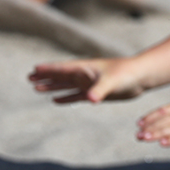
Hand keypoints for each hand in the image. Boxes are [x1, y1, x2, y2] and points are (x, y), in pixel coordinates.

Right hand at [28, 57, 145, 103]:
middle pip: (60, 76)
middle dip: (45, 77)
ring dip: (52, 87)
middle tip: (29, 78)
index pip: (63, 68)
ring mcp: (89, 84)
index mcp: (85, 68)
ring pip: (65, 86)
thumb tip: (89, 99)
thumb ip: (99, 91)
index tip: (34, 69)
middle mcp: (84, 75)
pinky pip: (76, 96)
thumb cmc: (126, 74)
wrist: (140, 78)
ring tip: (36, 88)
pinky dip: (65, 98)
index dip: (49, 69)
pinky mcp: (95, 93)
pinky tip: (55, 101)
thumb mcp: (111, 82)